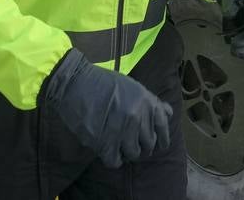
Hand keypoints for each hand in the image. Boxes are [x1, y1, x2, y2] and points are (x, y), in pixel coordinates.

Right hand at [42, 49, 172, 167]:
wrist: (75, 83)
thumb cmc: (103, 82)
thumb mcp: (132, 86)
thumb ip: (150, 102)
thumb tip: (167, 113)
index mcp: (146, 102)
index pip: (163, 128)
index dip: (161, 138)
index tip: (157, 143)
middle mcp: (138, 117)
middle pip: (149, 144)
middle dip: (141, 145)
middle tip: (131, 142)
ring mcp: (122, 131)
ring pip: (133, 154)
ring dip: (127, 152)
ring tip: (118, 146)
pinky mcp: (105, 143)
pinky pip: (116, 161)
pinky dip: (113, 159)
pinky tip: (108, 151)